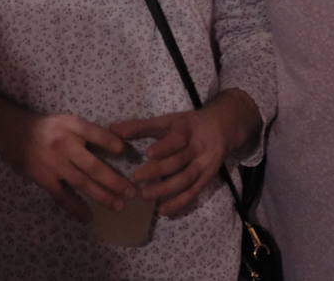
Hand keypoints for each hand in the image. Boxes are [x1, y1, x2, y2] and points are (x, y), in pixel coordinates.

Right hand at [0, 112, 135, 221]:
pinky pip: (62, 195)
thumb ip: (85, 132)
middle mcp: (64, 143)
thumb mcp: (65, 120)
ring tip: (118, 206)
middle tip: (131, 192)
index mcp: (71, 125)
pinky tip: (87, 216)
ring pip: (82, 182)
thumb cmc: (45, 127)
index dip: (110, 142)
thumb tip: (115, 144)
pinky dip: (75, 207)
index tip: (124, 152)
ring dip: (102, 196)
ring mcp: (54, 162)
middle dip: (114, 180)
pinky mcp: (43, 177)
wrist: (12, 132)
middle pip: (93, 165)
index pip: (95, 133)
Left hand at [113, 91, 259, 215]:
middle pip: (179, 161)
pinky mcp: (206, 179)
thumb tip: (112, 129)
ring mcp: (203, 165)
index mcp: (186, 129)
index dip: (164, 146)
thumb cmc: (186, 125)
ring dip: (166, 189)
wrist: (221, 128)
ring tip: (145, 195)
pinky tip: (164, 211)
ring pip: (186, 179)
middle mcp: (197, 148)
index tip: (148, 154)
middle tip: (136, 177)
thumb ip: (139, 126)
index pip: (176, 138)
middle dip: (158, 170)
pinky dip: (179, 203)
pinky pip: (193, 193)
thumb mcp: (166, 121)